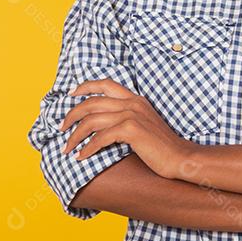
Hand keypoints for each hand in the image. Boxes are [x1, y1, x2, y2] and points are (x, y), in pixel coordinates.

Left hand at [60, 78, 192, 179]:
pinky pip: (100, 138)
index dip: (85, 87)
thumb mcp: (143, 124)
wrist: (180, 157)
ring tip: (67, 148)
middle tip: (61, 128)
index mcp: (135, 99)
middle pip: (92, 102)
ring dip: (74, 136)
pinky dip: (87, 148)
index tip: (70, 95)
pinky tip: (81, 156)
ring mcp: (132, 115)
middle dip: (71, 115)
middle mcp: (132, 103)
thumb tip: (103, 125)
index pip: (105, 83)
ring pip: (92, 120)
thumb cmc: (161, 146)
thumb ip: (126, 118)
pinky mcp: (132, 130)